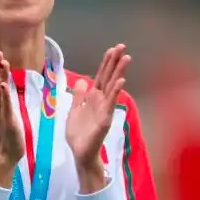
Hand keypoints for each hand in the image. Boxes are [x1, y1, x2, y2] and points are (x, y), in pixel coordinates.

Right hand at [0, 51, 23, 186]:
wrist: (5, 153)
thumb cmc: (7, 133)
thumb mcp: (4, 113)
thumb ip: (2, 99)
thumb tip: (3, 85)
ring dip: (0, 76)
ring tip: (1, 62)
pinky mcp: (6, 120)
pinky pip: (5, 106)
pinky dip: (4, 95)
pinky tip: (4, 85)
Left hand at [66, 44, 130, 172]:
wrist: (80, 153)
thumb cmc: (78, 134)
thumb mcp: (74, 111)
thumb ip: (78, 97)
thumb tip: (82, 81)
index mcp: (92, 98)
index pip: (101, 76)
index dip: (106, 63)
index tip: (112, 49)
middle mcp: (100, 101)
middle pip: (108, 77)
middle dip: (115, 62)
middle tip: (122, 47)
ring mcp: (104, 109)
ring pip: (112, 87)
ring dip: (119, 72)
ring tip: (126, 58)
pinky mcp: (105, 119)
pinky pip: (111, 103)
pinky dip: (115, 92)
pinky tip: (120, 81)